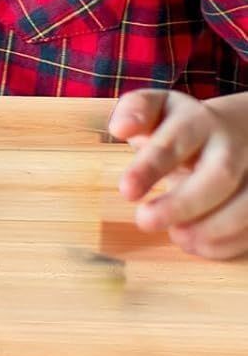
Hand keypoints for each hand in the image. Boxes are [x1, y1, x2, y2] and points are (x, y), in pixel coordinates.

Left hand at [109, 88, 247, 259]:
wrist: (228, 133)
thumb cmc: (178, 126)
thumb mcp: (155, 110)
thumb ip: (134, 112)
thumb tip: (120, 128)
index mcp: (197, 120)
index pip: (175, 141)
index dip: (150, 167)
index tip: (126, 192)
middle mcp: (233, 144)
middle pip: (219, 174)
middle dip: (183, 204)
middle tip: (145, 221)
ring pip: (246, 203)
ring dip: (211, 228)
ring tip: (177, 237)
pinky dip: (228, 242)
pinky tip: (199, 246)